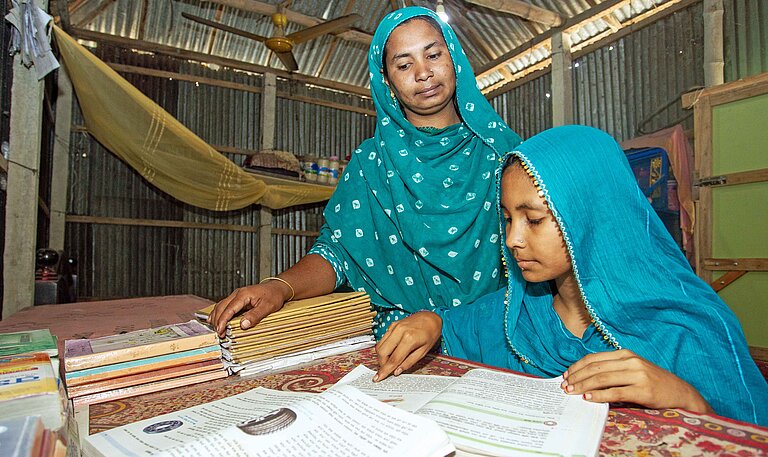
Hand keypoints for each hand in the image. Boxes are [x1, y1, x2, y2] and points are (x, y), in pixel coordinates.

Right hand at [207, 281, 290, 336]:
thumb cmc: (274, 295)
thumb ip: (255, 316)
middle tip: (218, 333)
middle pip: (222, 307)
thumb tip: (243, 325)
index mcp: (243, 294)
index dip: (223, 321)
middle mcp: (237, 293)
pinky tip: (215, 319)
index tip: (220, 330)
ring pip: (221, 305)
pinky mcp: (237, 298)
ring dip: (216, 317)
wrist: (277, 287)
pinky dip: (219, 313)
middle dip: (218, 320)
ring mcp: (236, 295)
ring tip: (216, 328)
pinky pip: (224, 305)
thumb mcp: (268, 307)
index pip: (229, 309)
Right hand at [374, 311, 442, 381]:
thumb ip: (409, 362)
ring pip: (379, 345)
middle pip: (382, 352)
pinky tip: (390, 352)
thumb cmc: (430, 334)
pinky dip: (384, 348)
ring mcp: (394, 327)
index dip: (385, 370)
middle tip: (386, 370)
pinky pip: (383, 339)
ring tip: (388, 362)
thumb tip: (397, 371)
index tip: (378, 378)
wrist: (430, 318)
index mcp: (409, 339)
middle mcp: (399, 331)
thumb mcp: (424, 351)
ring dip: (381, 356)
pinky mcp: (392, 325)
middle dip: (382, 364)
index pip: (394, 359)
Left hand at [561, 349, 711, 412]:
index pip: (594, 358)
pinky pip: (616, 392)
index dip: (577, 366)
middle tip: (565, 386)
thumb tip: (586, 377)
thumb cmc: (652, 381)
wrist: (679, 392)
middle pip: (595, 368)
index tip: (566, 375)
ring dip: (584, 385)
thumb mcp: (633, 369)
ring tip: (572, 392)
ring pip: (603, 378)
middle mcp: (630, 361)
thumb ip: (613, 369)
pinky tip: (588, 398)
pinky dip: (599, 395)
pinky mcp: (643, 390)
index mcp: (625, 354)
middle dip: (577, 377)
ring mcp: (637, 375)